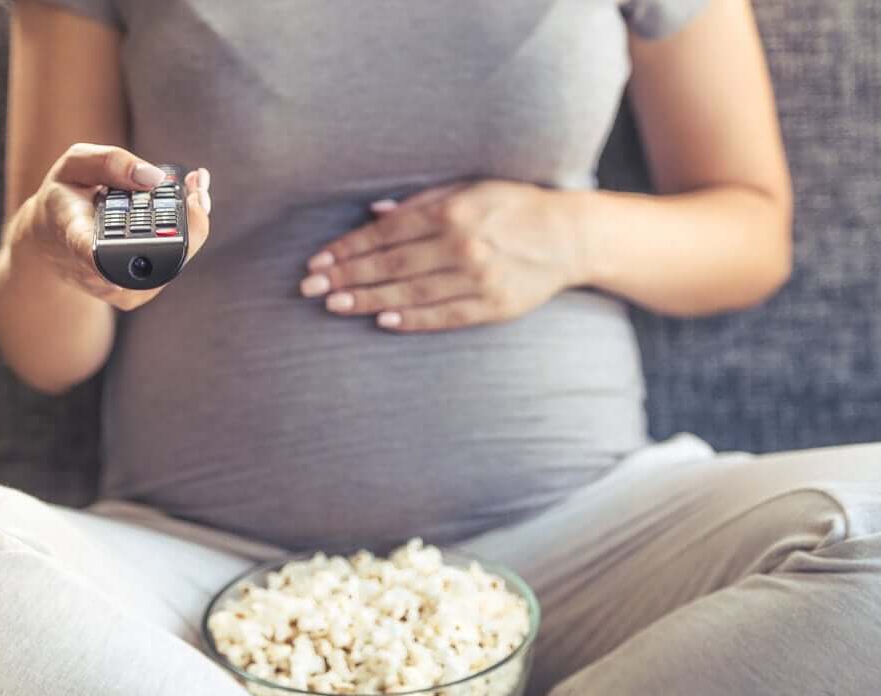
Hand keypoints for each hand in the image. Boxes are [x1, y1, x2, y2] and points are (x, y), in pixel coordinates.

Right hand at [18, 143, 212, 310]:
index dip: (132, 243)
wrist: (50, 242)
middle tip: (198, 185)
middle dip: (188, 220)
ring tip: (196, 189)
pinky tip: (189, 208)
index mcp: (75, 238)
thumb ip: (110, 163)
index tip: (155, 228)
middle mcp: (98, 273)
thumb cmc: (63, 199)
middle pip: (156, 256)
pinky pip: (169, 267)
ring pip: (171, 263)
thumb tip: (155, 177)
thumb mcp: (74, 166)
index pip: (97, 249)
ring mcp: (119, 290)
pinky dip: (184, 237)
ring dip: (191, 225)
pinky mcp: (135, 295)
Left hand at [299, 180, 580, 331]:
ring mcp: (478, 279)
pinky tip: (383, 321)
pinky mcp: (493, 306)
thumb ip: (422, 201)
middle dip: (347, 277)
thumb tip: (374, 213)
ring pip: (412, 293)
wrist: (570, 237)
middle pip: (392, 264)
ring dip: (369, 300)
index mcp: (453, 212)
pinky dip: (413, 320)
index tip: (317, 262)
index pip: (387, 233)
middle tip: (310, 289)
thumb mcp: (470, 189)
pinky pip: (445, 315)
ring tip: (335, 306)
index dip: (348, 249)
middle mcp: (463, 245)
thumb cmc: (513, 207)